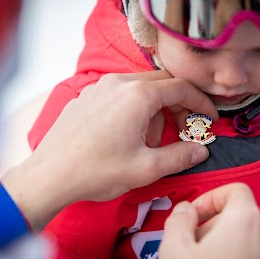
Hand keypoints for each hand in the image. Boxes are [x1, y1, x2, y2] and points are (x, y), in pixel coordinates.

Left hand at [1, 71, 217, 229]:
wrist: (49, 175)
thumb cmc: (96, 171)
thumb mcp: (146, 169)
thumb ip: (180, 156)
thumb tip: (200, 149)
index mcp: (137, 95)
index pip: (181, 87)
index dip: (201, 102)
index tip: (209, 118)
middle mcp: (117, 83)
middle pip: (162, 84)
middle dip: (179, 106)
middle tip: (184, 131)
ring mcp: (98, 88)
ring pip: (140, 89)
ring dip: (154, 111)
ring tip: (149, 143)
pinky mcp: (85, 97)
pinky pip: (119, 95)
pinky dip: (133, 110)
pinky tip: (127, 136)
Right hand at [159, 183, 259, 258]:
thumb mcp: (174, 249)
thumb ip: (178, 219)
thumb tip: (186, 209)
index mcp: (246, 219)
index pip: (235, 189)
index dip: (210, 197)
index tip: (193, 216)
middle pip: (239, 214)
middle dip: (213, 224)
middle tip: (192, 244)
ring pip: (246, 238)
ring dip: (224, 243)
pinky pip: (255, 257)